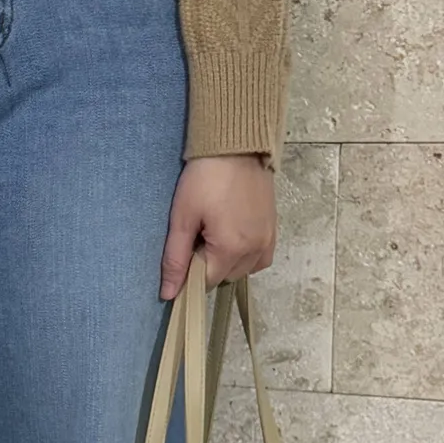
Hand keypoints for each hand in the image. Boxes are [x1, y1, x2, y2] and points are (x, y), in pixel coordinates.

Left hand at [160, 154, 275, 297]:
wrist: (237, 147)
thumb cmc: (204, 179)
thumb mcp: (183, 217)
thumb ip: (176, 259)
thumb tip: (169, 295)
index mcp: (231, 250)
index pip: (206, 282)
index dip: (190, 270)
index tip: (183, 249)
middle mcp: (255, 251)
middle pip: (224, 276)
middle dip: (208, 264)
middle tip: (199, 232)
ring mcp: (268, 241)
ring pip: (243, 270)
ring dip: (227, 261)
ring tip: (215, 231)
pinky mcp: (274, 230)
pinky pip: (259, 258)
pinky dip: (245, 255)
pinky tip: (233, 235)